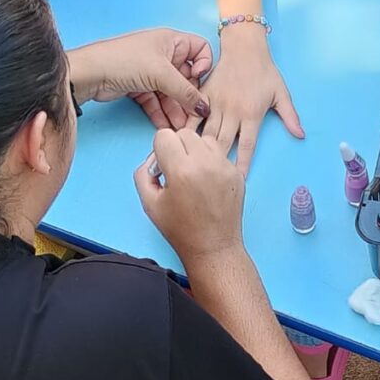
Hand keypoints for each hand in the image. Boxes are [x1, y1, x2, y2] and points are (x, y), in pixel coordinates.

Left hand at [69, 29, 211, 128]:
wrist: (91, 73)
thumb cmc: (124, 60)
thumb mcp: (161, 74)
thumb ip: (186, 92)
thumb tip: (204, 107)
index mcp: (171, 41)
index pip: (200, 50)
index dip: (204, 65)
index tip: (199, 80)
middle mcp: (163, 54)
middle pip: (187, 77)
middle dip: (189, 97)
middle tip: (193, 115)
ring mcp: (151, 72)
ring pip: (171, 92)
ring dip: (176, 110)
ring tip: (179, 127)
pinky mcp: (140, 87)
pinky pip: (157, 101)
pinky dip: (161, 113)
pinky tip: (165, 126)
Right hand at [134, 129, 244, 263]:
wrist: (213, 247)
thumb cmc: (181, 229)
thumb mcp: (149, 203)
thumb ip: (143, 173)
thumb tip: (153, 158)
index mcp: (181, 170)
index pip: (164, 135)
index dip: (159, 150)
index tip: (162, 167)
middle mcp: (205, 163)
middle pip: (184, 133)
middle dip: (176, 147)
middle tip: (176, 170)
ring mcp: (224, 167)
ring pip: (204, 139)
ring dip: (195, 150)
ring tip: (192, 174)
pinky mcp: (236, 173)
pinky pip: (220, 153)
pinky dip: (210, 161)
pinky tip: (206, 182)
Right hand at [198, 32, 302, 173]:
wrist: (244, 46)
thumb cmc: (264, 70)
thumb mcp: (281, 93)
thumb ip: (290, 116)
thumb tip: (301, 135)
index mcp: (252, 114)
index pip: (247, 146)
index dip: (242, 165)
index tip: (239, 180)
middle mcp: (233, 111)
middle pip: (223, 144)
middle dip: (217, 163)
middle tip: (211, 180)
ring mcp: (216, 103)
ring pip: (206, 132)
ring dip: (200, 150)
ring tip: (194, 167)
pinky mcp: (204, 95)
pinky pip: (193, 115)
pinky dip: (186, 129)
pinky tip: (179, 142)